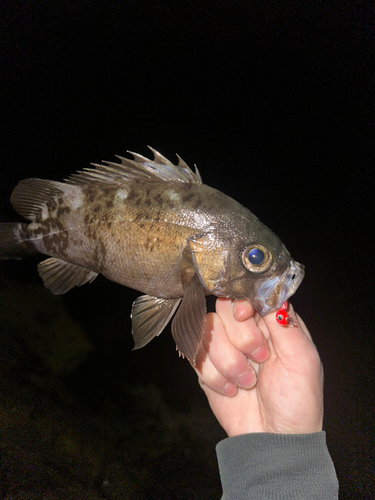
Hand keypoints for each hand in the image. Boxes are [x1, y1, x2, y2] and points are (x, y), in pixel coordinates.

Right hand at [193, 298, 322, 436]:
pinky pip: (196, 355)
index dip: (243, 301)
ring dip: (228, 361)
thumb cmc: (296, 402)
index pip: (249, 294)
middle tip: (258, 358)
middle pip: (224, 307)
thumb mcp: (303, 362)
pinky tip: (231, 390)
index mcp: (272, 323)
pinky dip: (214, 376)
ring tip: (247, 382)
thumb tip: (272, 295)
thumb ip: (287, 326)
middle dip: (240, 336)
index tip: (247, 316)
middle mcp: (247, 330)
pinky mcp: (207, 366)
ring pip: (208, 330)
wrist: (273, 440)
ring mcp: (225, 348)